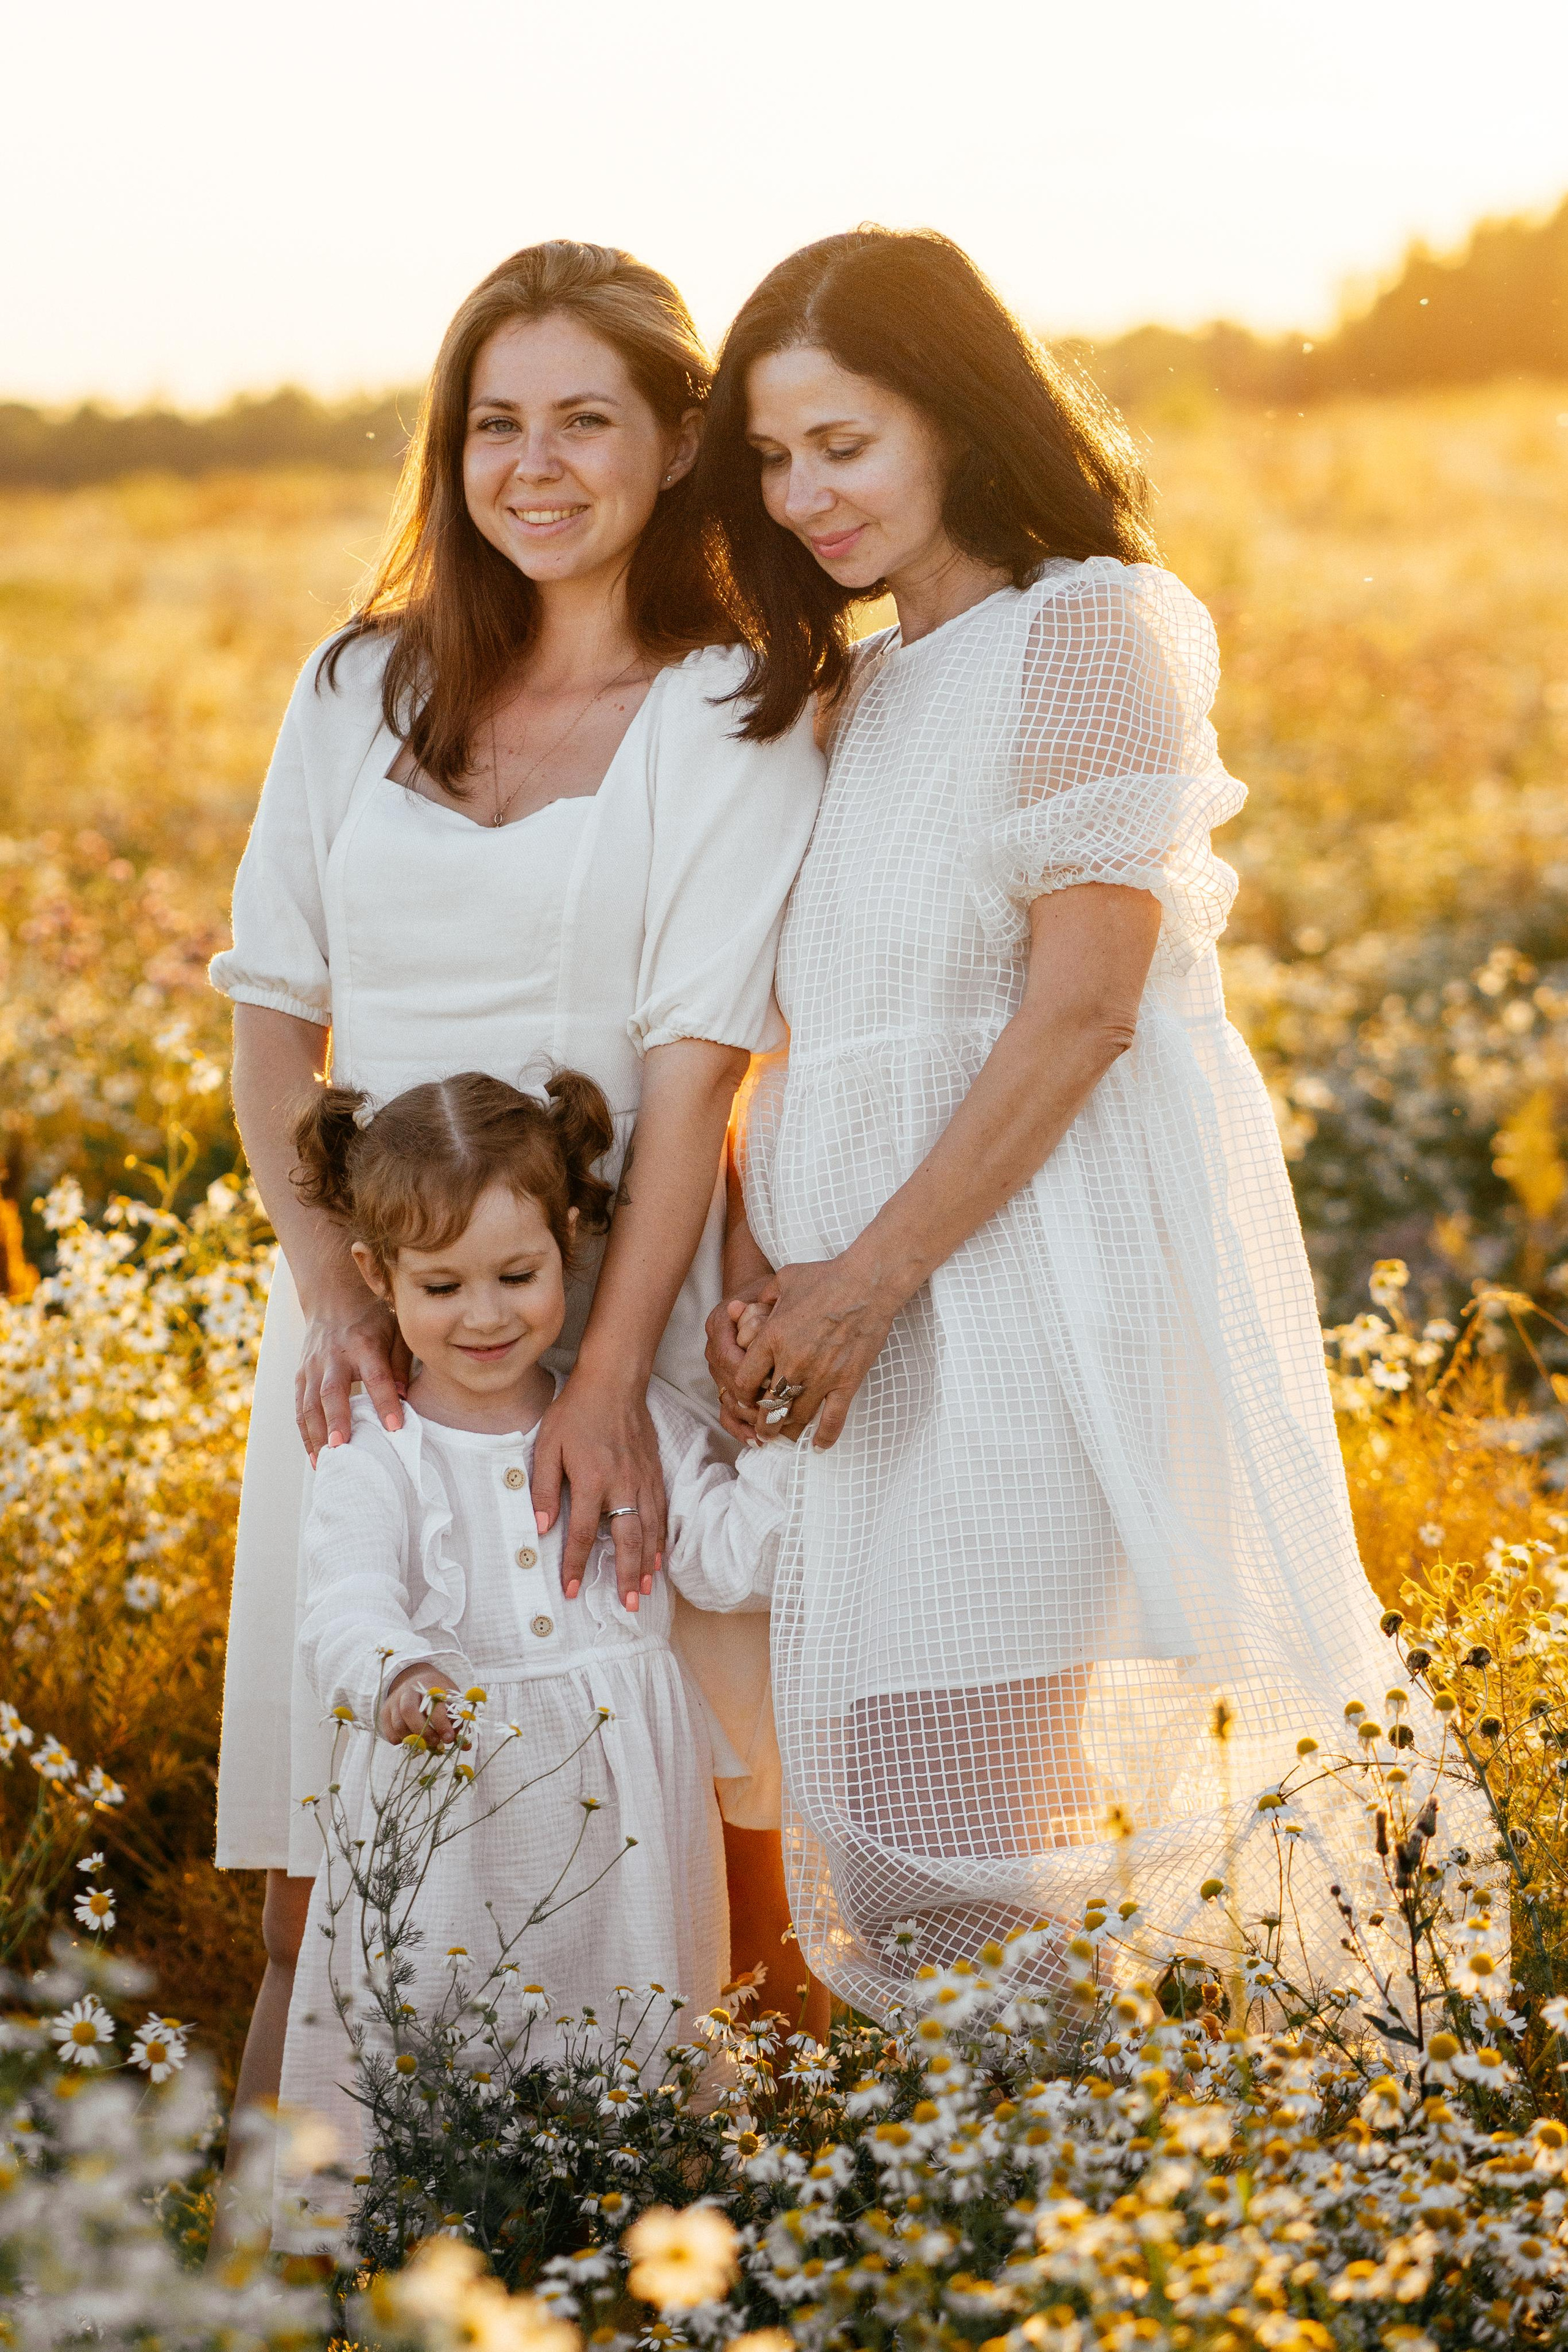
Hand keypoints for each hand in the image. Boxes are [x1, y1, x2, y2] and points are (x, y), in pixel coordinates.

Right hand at [295, 1287, 409, 1463]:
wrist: (333, 1298)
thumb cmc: (372, 1319)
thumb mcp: (395, 1332)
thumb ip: (401, 1364)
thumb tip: (405, 1399)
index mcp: (364, 1344)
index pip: (376, 1376)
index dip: (385, 1401)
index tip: (395, 1427)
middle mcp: (334, 1356)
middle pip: (332, 1391)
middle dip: (336, 1420)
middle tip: (342, 1446)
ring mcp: (312, 1366)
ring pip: (309, 1403)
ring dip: (316, 1434)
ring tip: (326, 1463)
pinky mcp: (300, 1375)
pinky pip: (299, 1408)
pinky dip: (305, 1434)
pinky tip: (315, 1456)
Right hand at [379, 1665, 454, 1746]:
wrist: (416, 1679)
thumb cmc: (438, 1693)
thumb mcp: (451, 1700)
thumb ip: (458, 1721)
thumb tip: (466, 1746)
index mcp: (428, 1685)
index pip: (432, 1703)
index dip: (441, 1723)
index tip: (449, 1738)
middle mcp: (408, 1690)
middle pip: (409, 1711)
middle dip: (423, 1731)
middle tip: (436, 1743)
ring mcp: (394, 1701)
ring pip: (398, 1723)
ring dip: (412, 1739)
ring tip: (425, 1745)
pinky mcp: (385, 1711)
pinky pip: (389, 1731)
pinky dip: (401, 1741)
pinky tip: (412, 1742)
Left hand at [531, 1373, 666, 1609]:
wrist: (613, 1381)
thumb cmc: (575, 1411)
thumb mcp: (547, 1445)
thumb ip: (542, 1487)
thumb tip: (541, 1526)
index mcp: (591, 1480)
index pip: (582, 1533)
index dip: (574, 1565)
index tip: (570, 1590)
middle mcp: (622, 1484)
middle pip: (627, 1540)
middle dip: (626, 1576)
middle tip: (627, 1606)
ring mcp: (643, 1479)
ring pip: (649, 1530)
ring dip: (647, 1564)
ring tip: (645, 1591)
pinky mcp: (655, 1472)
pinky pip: (660, 1513)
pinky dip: (660, 1539)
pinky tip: (659, 1557)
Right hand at [705, 1279, 777, 1443]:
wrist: (755, 1296)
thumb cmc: (768, 1294)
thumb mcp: (768, 1292)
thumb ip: (756, 1304)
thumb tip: (738, 1307)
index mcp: (719, 1324)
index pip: (728, 1356)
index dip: (748, 1374)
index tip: (771, 1385)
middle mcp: (714, 1349)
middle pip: (728, 1384)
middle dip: (753, 1403)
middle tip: (777, 1415)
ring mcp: (718, 1370)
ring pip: (727, 1401)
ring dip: (749, 1419)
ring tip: (770, 1434)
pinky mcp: (725, 1384)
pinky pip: (726, 1411)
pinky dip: (740, 1427)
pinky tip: (756, 1440)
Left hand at [732, 1256, 897, 1448]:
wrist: (867, 1283)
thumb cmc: (825, 1277)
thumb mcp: (783, 1280)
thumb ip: (764, 1297)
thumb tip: (754, 1306)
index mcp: (772, 1339)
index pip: (745, 1381)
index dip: (742, 1395)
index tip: (746, 1399)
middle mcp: (791, 1363)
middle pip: (767, 1407)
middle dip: (761, 1424)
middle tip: (761, 1432)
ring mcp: (820, 1376)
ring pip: (796, 1418)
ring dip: (786, 1432)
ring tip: (782, 1438)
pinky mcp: (846, 1382)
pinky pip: (833, 1419)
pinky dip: (824, 1436)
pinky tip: (818, 1446)